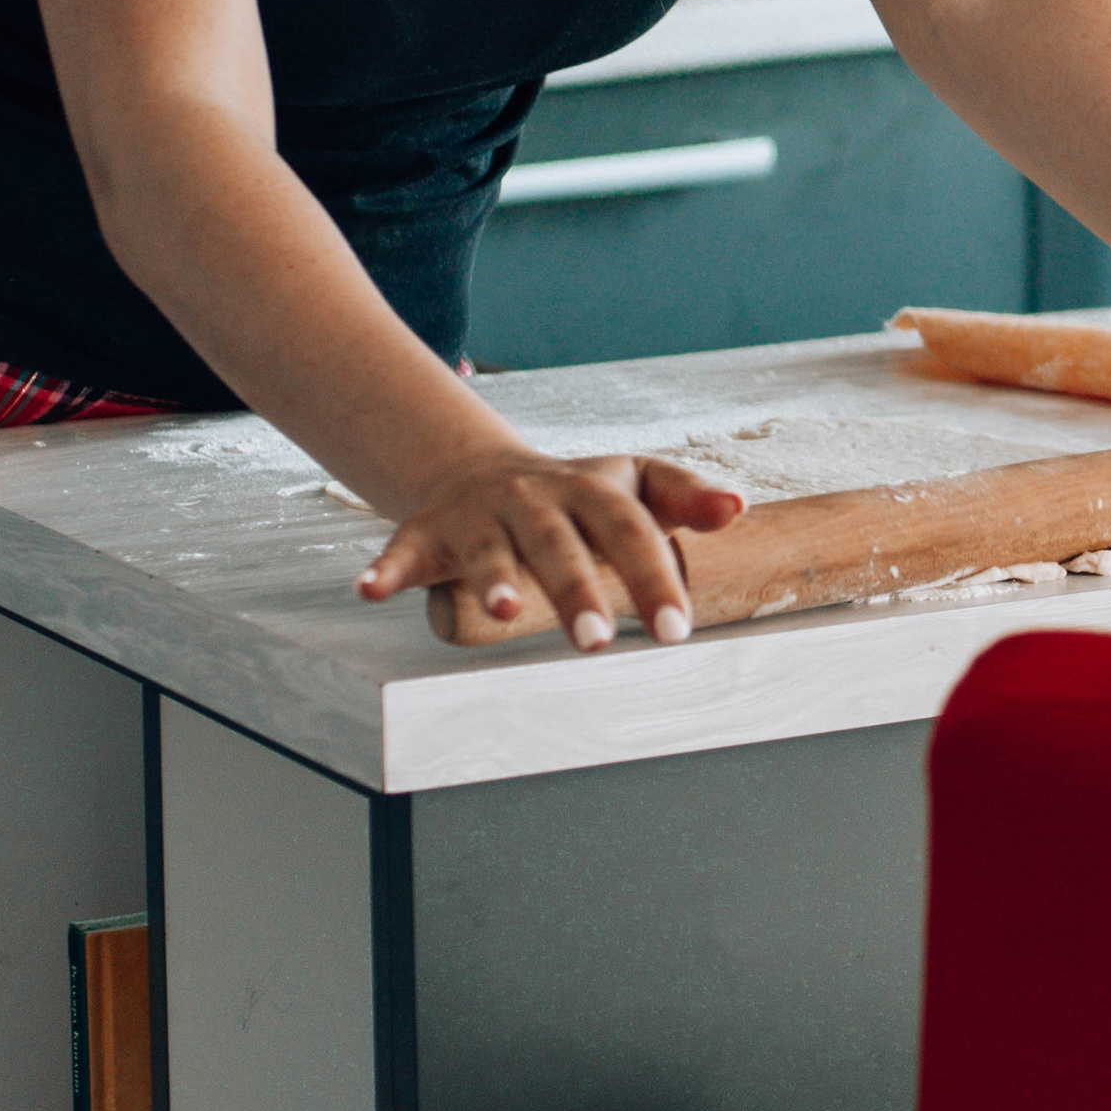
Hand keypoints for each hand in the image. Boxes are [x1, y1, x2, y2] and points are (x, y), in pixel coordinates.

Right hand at [358, 445, 747, 651]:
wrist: (482, 469)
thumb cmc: (576, 494)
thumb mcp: (633, 484)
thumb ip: (684, 498)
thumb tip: (739, 508)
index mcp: (591, 489)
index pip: (629, 529)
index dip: (652, 577)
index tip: (676, 631)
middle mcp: (535, 498)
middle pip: (559, 543)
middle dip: (576, 589)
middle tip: (598, 641)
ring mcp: (480, 514)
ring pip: (486, 547)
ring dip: (492, 577)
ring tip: (505, 611)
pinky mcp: (429, 530)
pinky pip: (404, 548)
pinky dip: (387, 569)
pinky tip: (372, 591)